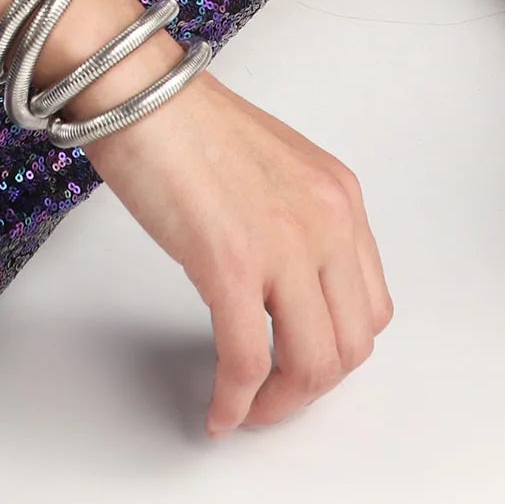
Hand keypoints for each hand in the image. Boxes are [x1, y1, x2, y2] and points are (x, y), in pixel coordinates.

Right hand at [82, 68, 393, 433]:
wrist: (136, 90)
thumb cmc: (182, 119)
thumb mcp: (271, 167)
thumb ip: (291, 220)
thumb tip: (278, 283)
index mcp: (339, 196)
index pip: (368, 304)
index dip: (335, 348)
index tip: (300, 364)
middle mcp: (327, 221)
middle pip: (350, 343)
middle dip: (311, 387)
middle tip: (274, 401)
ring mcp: (285, 245)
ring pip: (312, 363)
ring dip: (280, 404)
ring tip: (249, 412)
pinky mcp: (232, 265)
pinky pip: (248, 360)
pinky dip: (236, 400)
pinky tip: (218, 412)